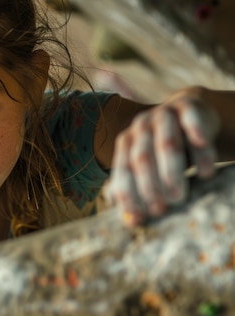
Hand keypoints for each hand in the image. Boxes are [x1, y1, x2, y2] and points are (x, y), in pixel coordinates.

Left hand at [105, 87, 219, 225]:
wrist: (187, 115)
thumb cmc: (163, 151)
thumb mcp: (148, 169)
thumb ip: (136, 190)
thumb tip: (130, 220)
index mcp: (126, 143)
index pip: (123, 170)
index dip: (129, 193)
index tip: (141, 215)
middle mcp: (140, 128)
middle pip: (142, 157)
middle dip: (150, 185)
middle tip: (163, 208)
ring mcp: (162, 114)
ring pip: (166, 141)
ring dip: (172, 169)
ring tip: (180, 196)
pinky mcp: (187, 106)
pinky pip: (191, 121)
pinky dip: (197, 136)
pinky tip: (203, 155)